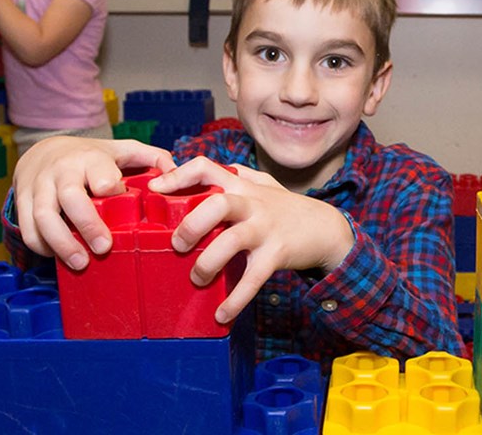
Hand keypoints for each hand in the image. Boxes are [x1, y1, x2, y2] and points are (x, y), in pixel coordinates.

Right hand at [13, 136, 175, 268]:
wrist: (42, 151)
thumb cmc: (88, 157)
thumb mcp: (120, 150)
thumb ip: (150, 157)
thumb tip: (174, 171)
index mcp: (89, 158)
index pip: (99, 172)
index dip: (110, 186)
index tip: (121, 200)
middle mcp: (61, 171)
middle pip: (69, 197)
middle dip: (87, 224)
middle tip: (104, 247)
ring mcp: (38, 187)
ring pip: (43, 217)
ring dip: (61, 243)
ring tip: (81, 263)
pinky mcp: (21, 202)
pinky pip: (27, 229)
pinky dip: (42, 246)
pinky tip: (59, 257)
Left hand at [148, 157, 354, 323]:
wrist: (327, 229)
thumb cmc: (286, 207)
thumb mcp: (263, 184)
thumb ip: (235, 177)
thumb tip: (196, 174)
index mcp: (242, 186)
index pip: (206, 168)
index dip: (177, 176)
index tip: (154, 190)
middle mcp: (253, 204)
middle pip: (217, 203)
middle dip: (190, 224)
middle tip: (177, 244)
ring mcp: (265, 229)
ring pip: (232, 240)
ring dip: (208, 262)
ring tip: (197, 278)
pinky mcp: (277, 255)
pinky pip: (253, 279)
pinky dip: (236, 300)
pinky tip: (222, 314)